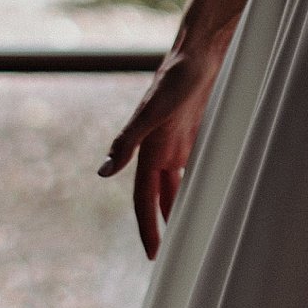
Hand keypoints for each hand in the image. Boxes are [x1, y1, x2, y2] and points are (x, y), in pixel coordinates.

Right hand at [97, 1, 240, 258]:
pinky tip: (205, 197)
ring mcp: (176, 142)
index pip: (143, 199)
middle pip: (157, 198)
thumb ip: (128, 140)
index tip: (153, 255)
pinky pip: (191, 168)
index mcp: (148, 149)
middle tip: (167, 256)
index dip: (147, 226)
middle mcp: (159, 150)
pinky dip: (195, 185)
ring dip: (177, 208)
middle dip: (160, 225)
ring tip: (186, 236)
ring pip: (174, 186)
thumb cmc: (177, 77)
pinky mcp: (192, 133)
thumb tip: (103, 172)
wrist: (200, 51)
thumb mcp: (154, 110)